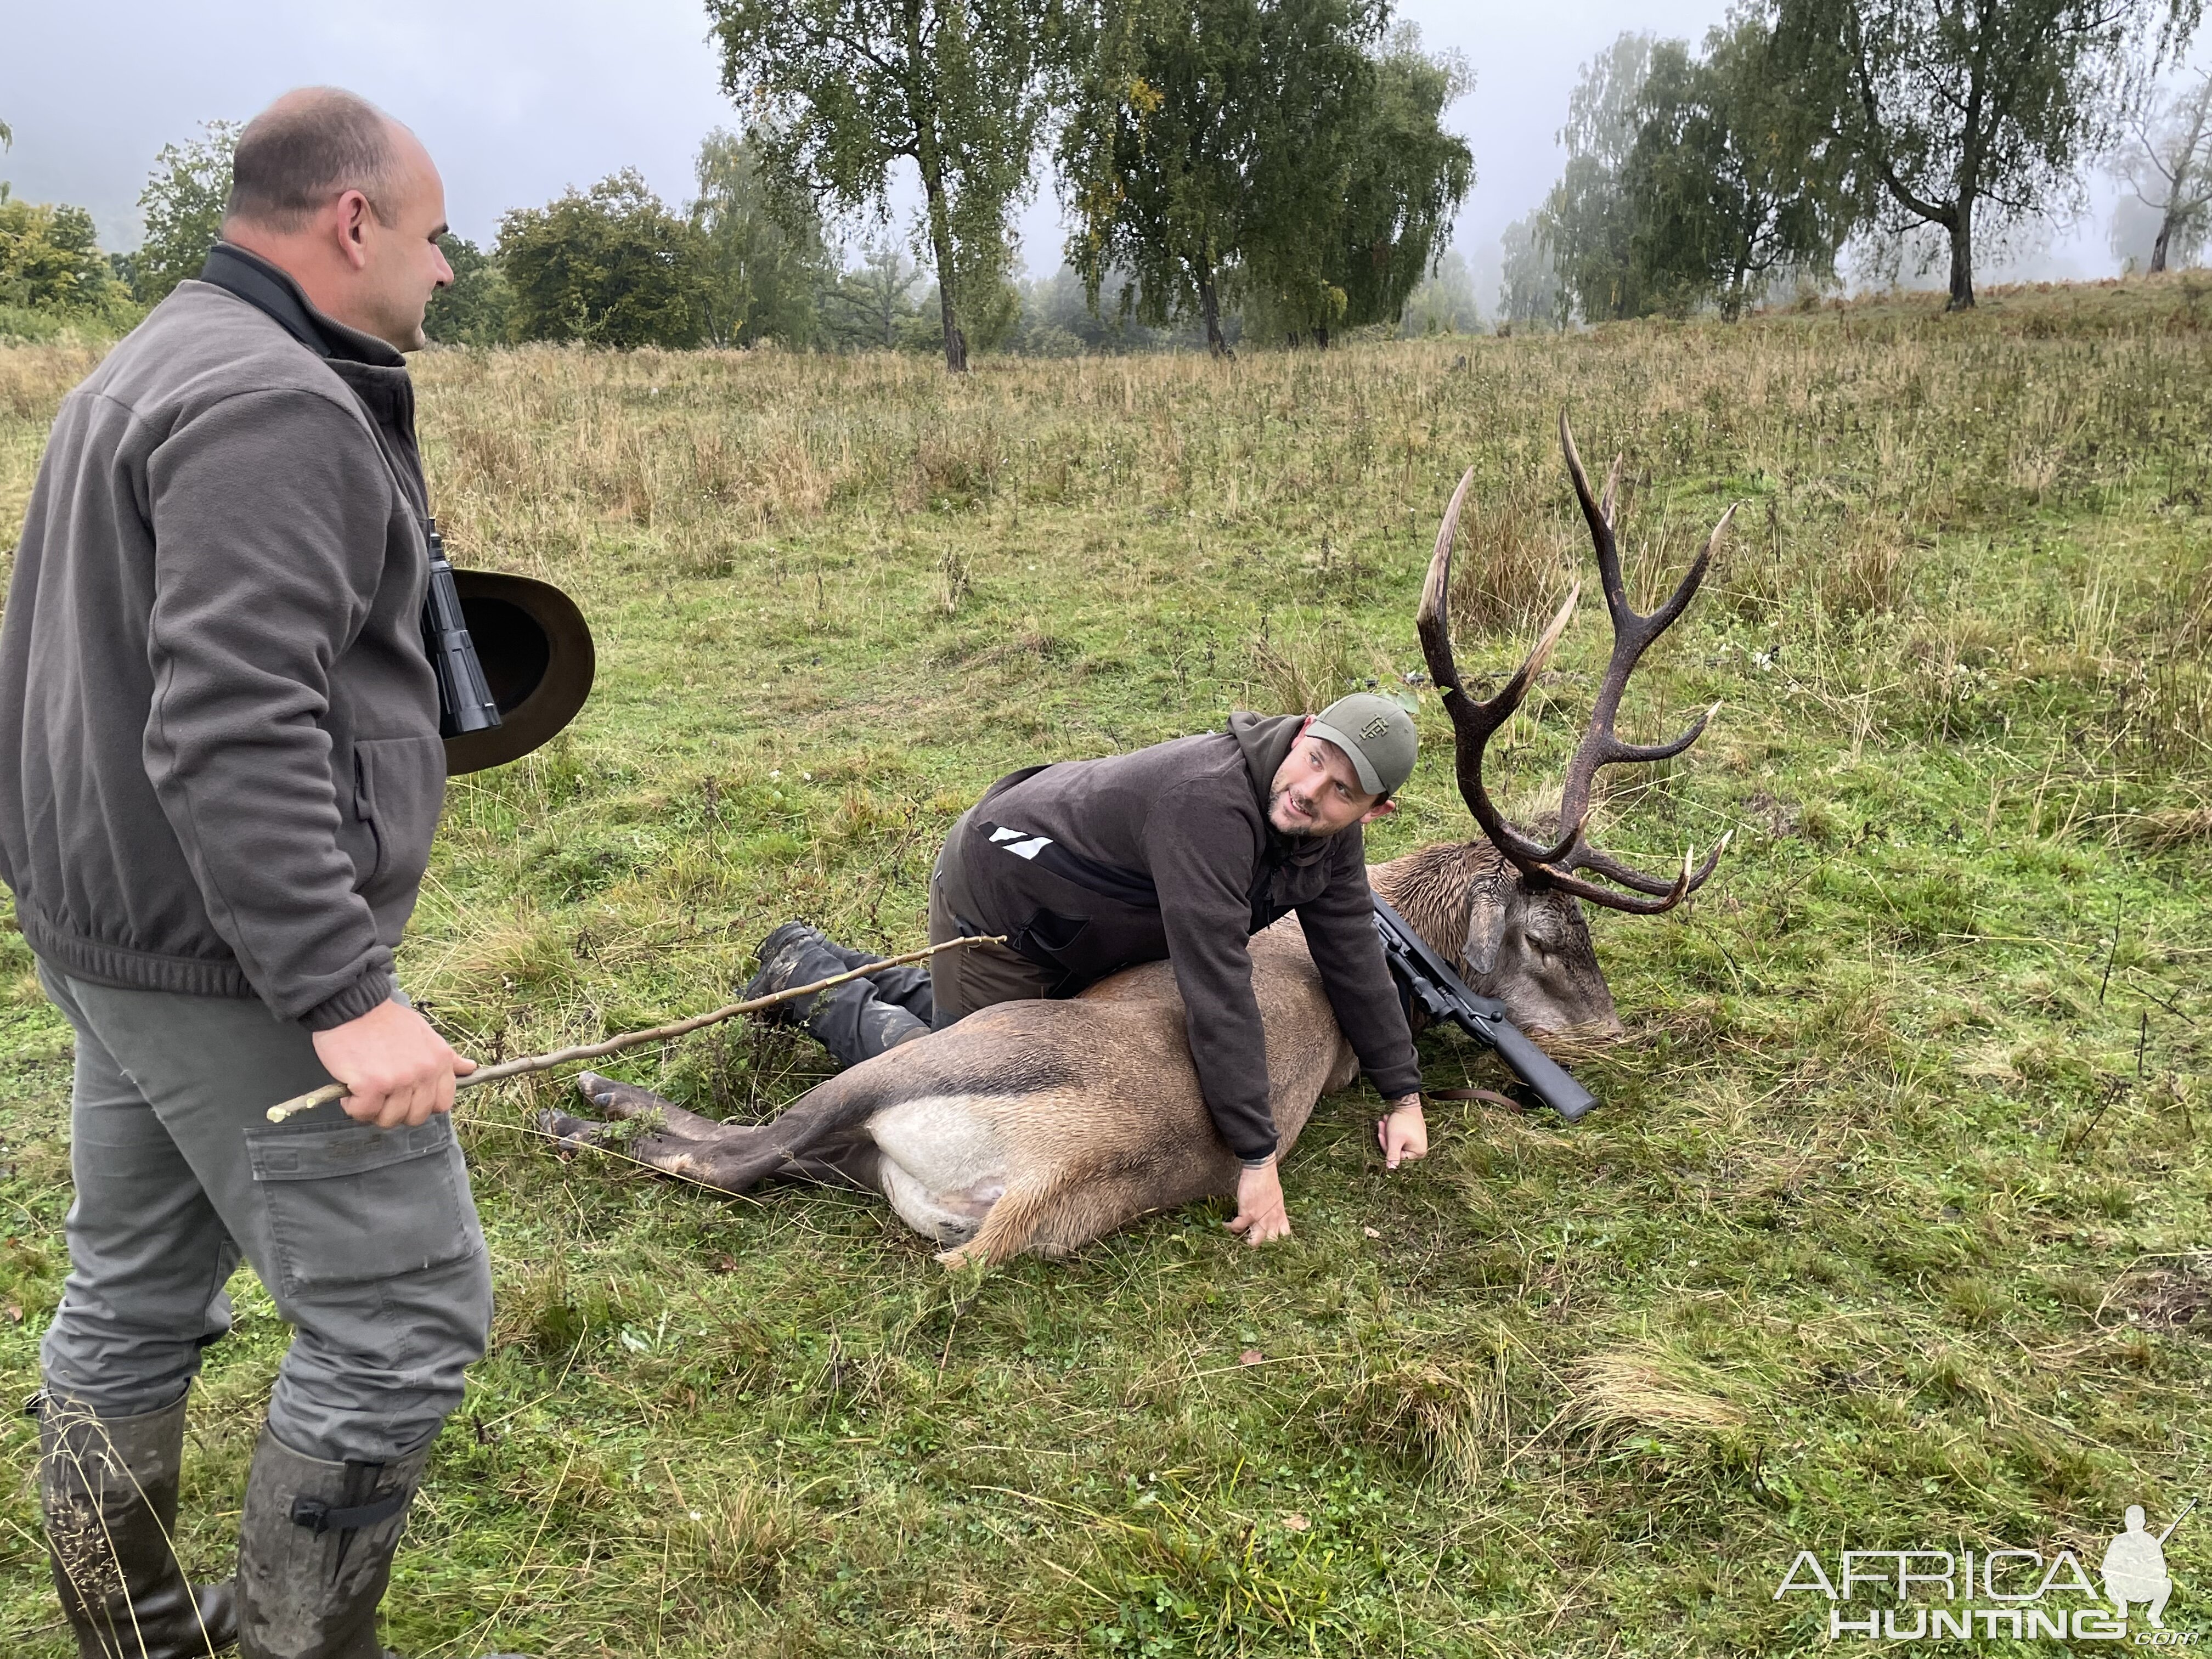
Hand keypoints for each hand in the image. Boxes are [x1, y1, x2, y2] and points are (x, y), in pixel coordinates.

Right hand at [311, 999, 474, 1128]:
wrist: (355, 1005)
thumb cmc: (386, 1020)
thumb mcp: (425, 1034)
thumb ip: (446, 1057)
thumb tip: (470, 1068)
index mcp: (440, 1061)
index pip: (442, 1103)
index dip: (422, 1105)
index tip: (406, 1096)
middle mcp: (424, 1073)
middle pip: (416, 1116)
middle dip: (396, 1111)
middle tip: (381, 1094)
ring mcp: (399, 1081)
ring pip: (390, 1119)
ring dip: (373, 1110)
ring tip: (364, 1089)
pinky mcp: (372, 1086)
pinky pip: (364, 1113)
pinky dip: (353, 1106)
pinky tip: (351, 1088)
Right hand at [1226, 1157, 1291, 1246]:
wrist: (1261, 1171)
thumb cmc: (1269, 1181)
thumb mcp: (1278, 1199)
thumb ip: (1275, 1211)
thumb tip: (1271, 1216)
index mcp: (1280, 1216)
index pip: (1285, 1236)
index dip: (1279, 1242)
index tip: (1271, 1242)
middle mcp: (1272, 1221)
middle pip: (1270, 1243)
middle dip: (1263, 1245)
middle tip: (1253, 1241)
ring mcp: (1260, 1219)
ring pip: (1255, 1242)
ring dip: (1247, 1241)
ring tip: (1240, 1237)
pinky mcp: (1247, 1214)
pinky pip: (1236, 1227)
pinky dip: (1229, 1227)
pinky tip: (1225, 1225)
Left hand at [1377, 1095, 1426, 1168]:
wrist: (1407, 1103)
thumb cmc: (1402, 1122)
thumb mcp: (1395, 1139)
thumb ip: (1392, 1155)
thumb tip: (1390, 1169)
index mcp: (1418, 1153)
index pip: (1396, 1156)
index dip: (1386, 1145)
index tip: (1380, 1133)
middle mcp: (1420, 1149)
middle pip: (1396, 1149)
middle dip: (1386, 1137)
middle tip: (1381, 1123)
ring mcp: (1417, 1142)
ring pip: (1396, 1142)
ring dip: (1388, 1132)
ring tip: (1384, 1119)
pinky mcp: (1413, 1135)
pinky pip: (1399, 1136)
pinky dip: (1392, 1129)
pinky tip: (1387, 1120)